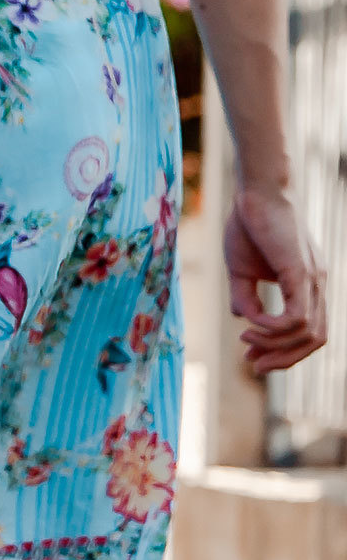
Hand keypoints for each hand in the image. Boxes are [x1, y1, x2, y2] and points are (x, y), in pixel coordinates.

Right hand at [225, 186, 327, 374]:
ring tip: (246, 337)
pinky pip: (297, 317)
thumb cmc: (250, 227)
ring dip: (275, 344)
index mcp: (307, 286)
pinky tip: (252, 324)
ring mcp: (313, 280)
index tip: (251, 355)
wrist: (255, 195)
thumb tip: (244, 320)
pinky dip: (273, 328)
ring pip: (309, 333)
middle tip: (253, 364)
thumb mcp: (242, 272)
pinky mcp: (301, 273)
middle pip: (316, 340)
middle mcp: (317, 285)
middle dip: (284, 359)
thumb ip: (245, 297)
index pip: (308, 332)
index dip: (283, 351)